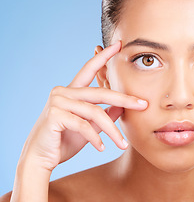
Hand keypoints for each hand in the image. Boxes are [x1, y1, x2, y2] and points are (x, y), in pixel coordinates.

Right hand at [19, 41, 147, 171]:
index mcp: (71, 91)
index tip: (118, 44)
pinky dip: (95, 138)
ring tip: (122, 144)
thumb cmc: (64, 140)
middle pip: (100, 93)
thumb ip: (104, 114)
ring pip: (94, 112)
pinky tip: (102, 148)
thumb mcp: (89, 126)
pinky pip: (83, 125)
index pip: (89, 69)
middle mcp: (63, 92)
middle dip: (124, 99)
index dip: (104, 56)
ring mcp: (57, 102)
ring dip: (112, 130)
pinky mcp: (54, 115)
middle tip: (143, 104)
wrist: (40, 158)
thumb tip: (123, 107)